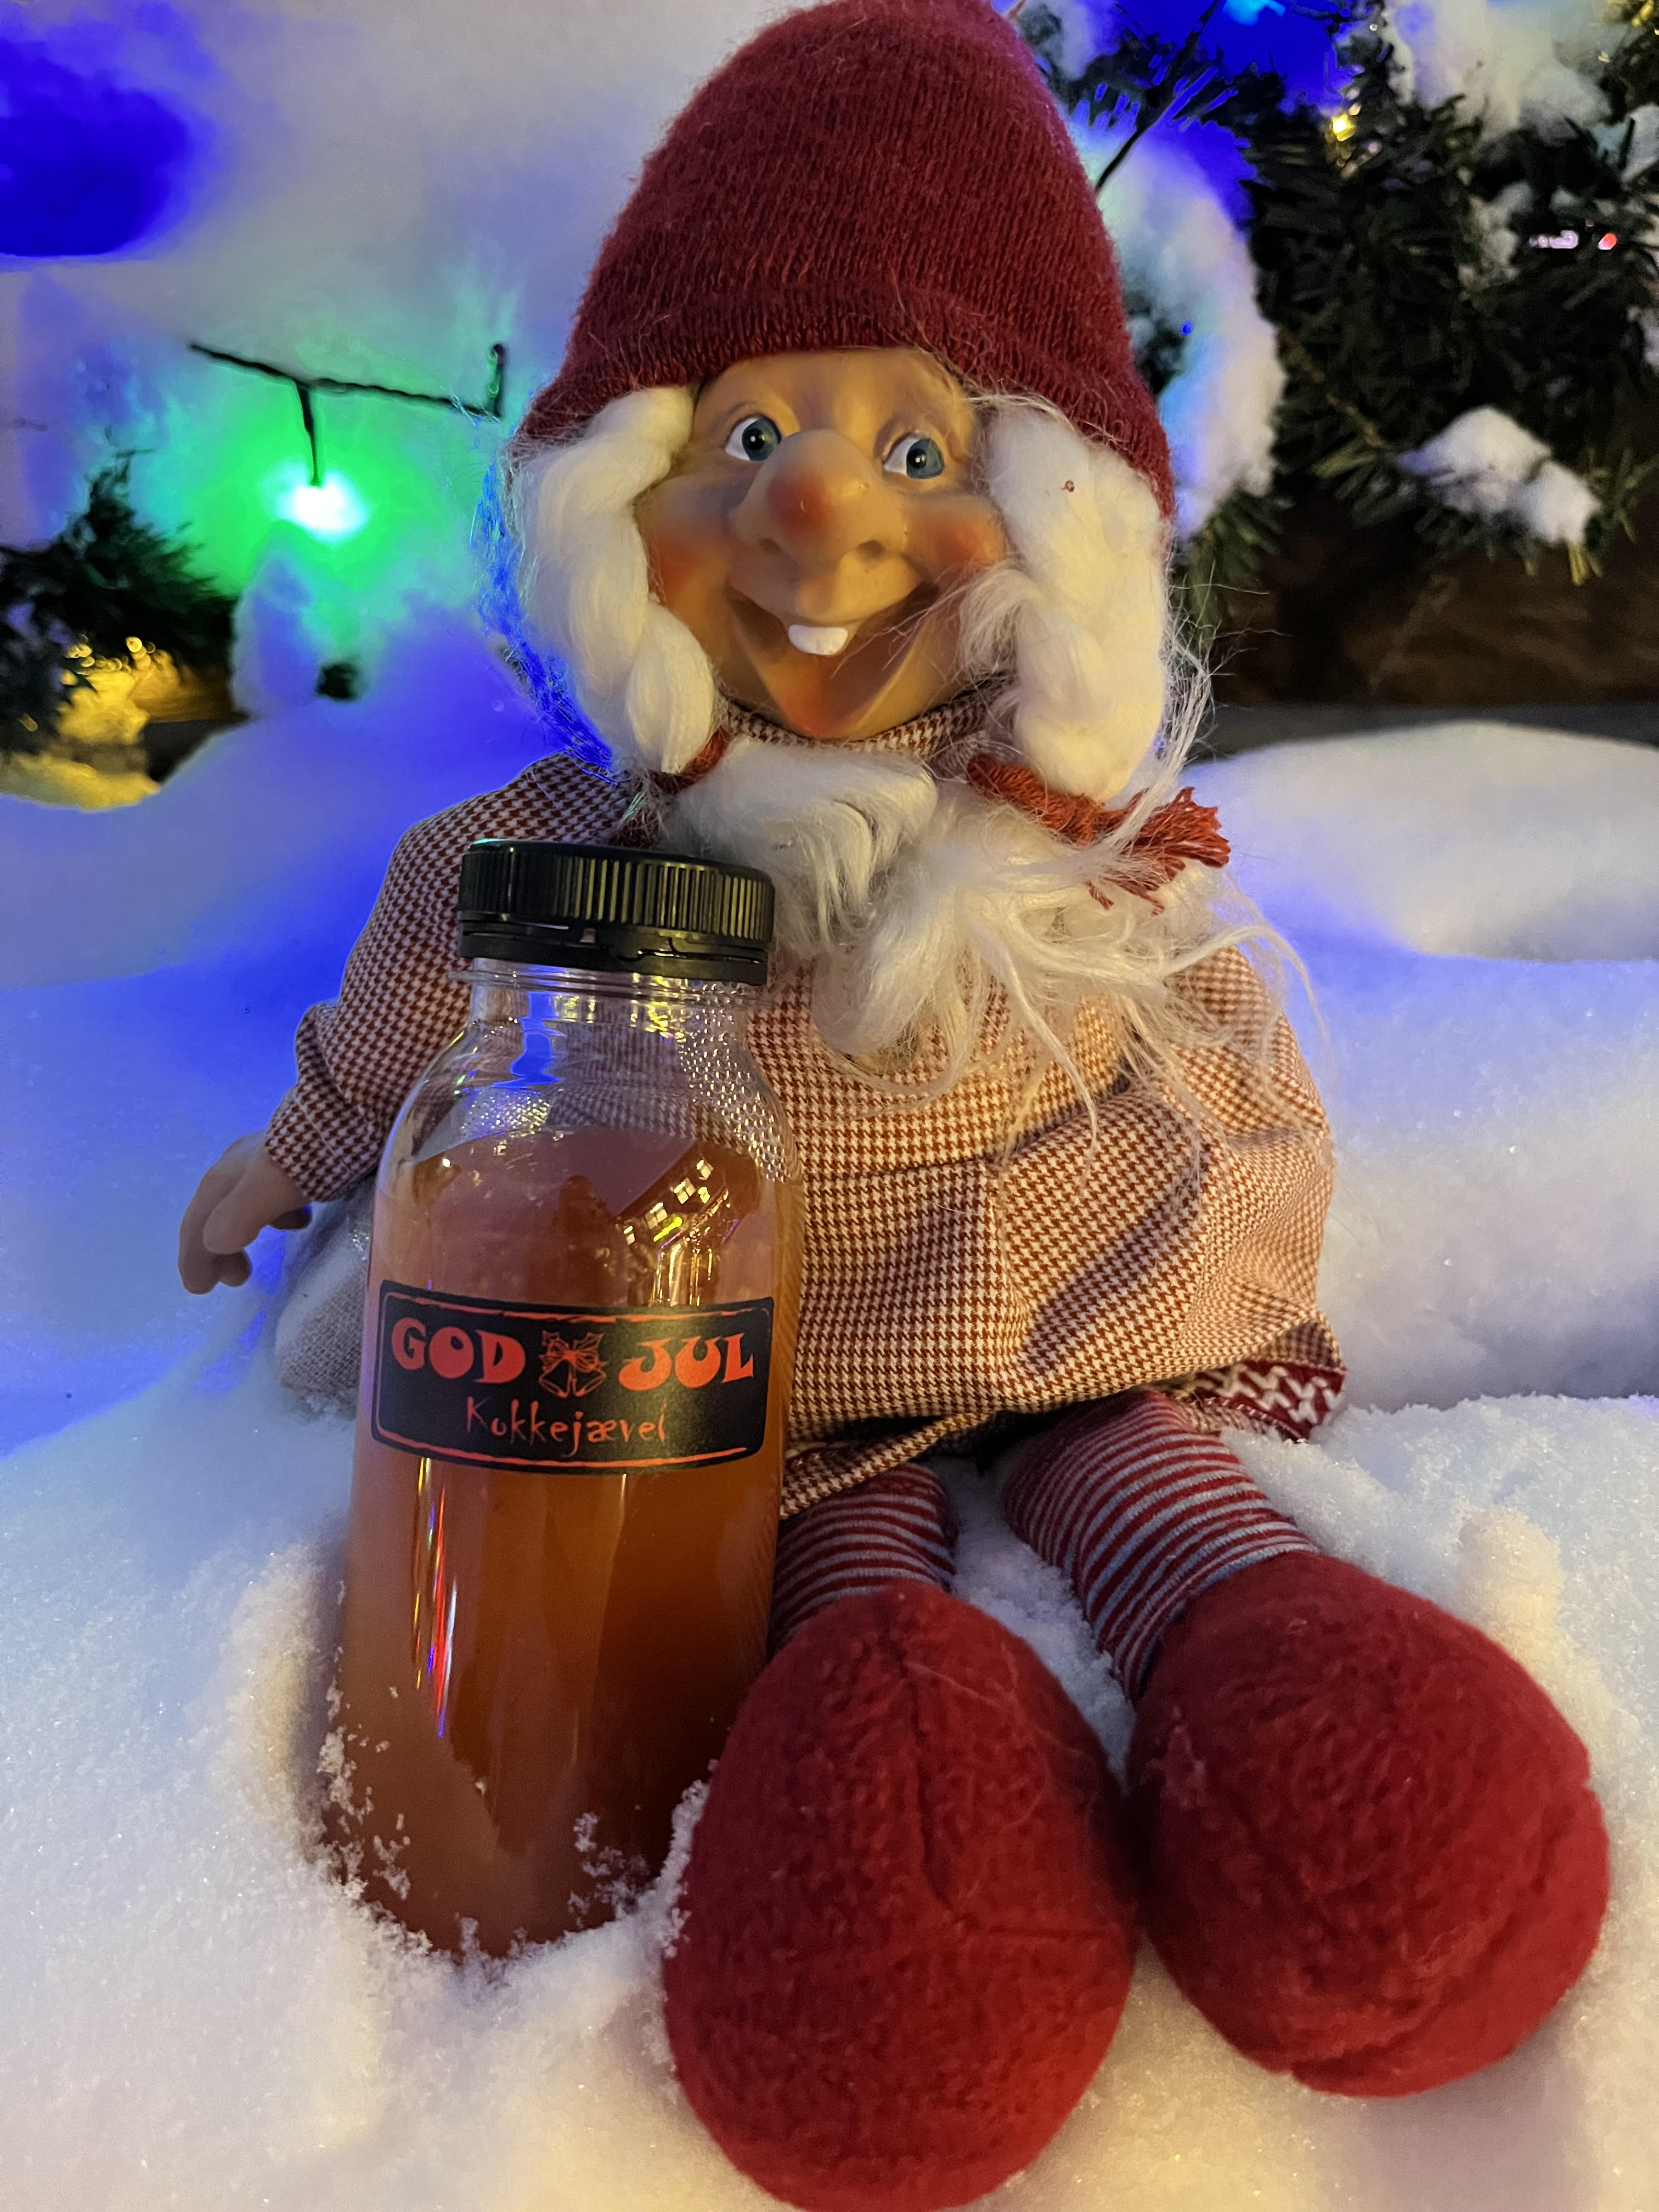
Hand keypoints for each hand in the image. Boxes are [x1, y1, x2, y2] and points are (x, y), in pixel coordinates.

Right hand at [178, 1134, 312, 1293]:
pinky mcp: (298, 1154)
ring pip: (244, 1203)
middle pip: (216, 1214)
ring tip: (259, 1256)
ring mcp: (268, 1157)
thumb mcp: (271, 1184)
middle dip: (217, 1250)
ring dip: (243, 1233)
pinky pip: (275, 1191)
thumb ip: (242, 1215)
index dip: (194, 1259)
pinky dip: (276, 1214)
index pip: (198, 1225)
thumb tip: (215, 1244)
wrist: (353, 1103)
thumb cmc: (310, 1151)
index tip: (201, 1289)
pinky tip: (299, 1218)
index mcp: (226, 1177)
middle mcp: (239, 1164)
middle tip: (236, 1280)